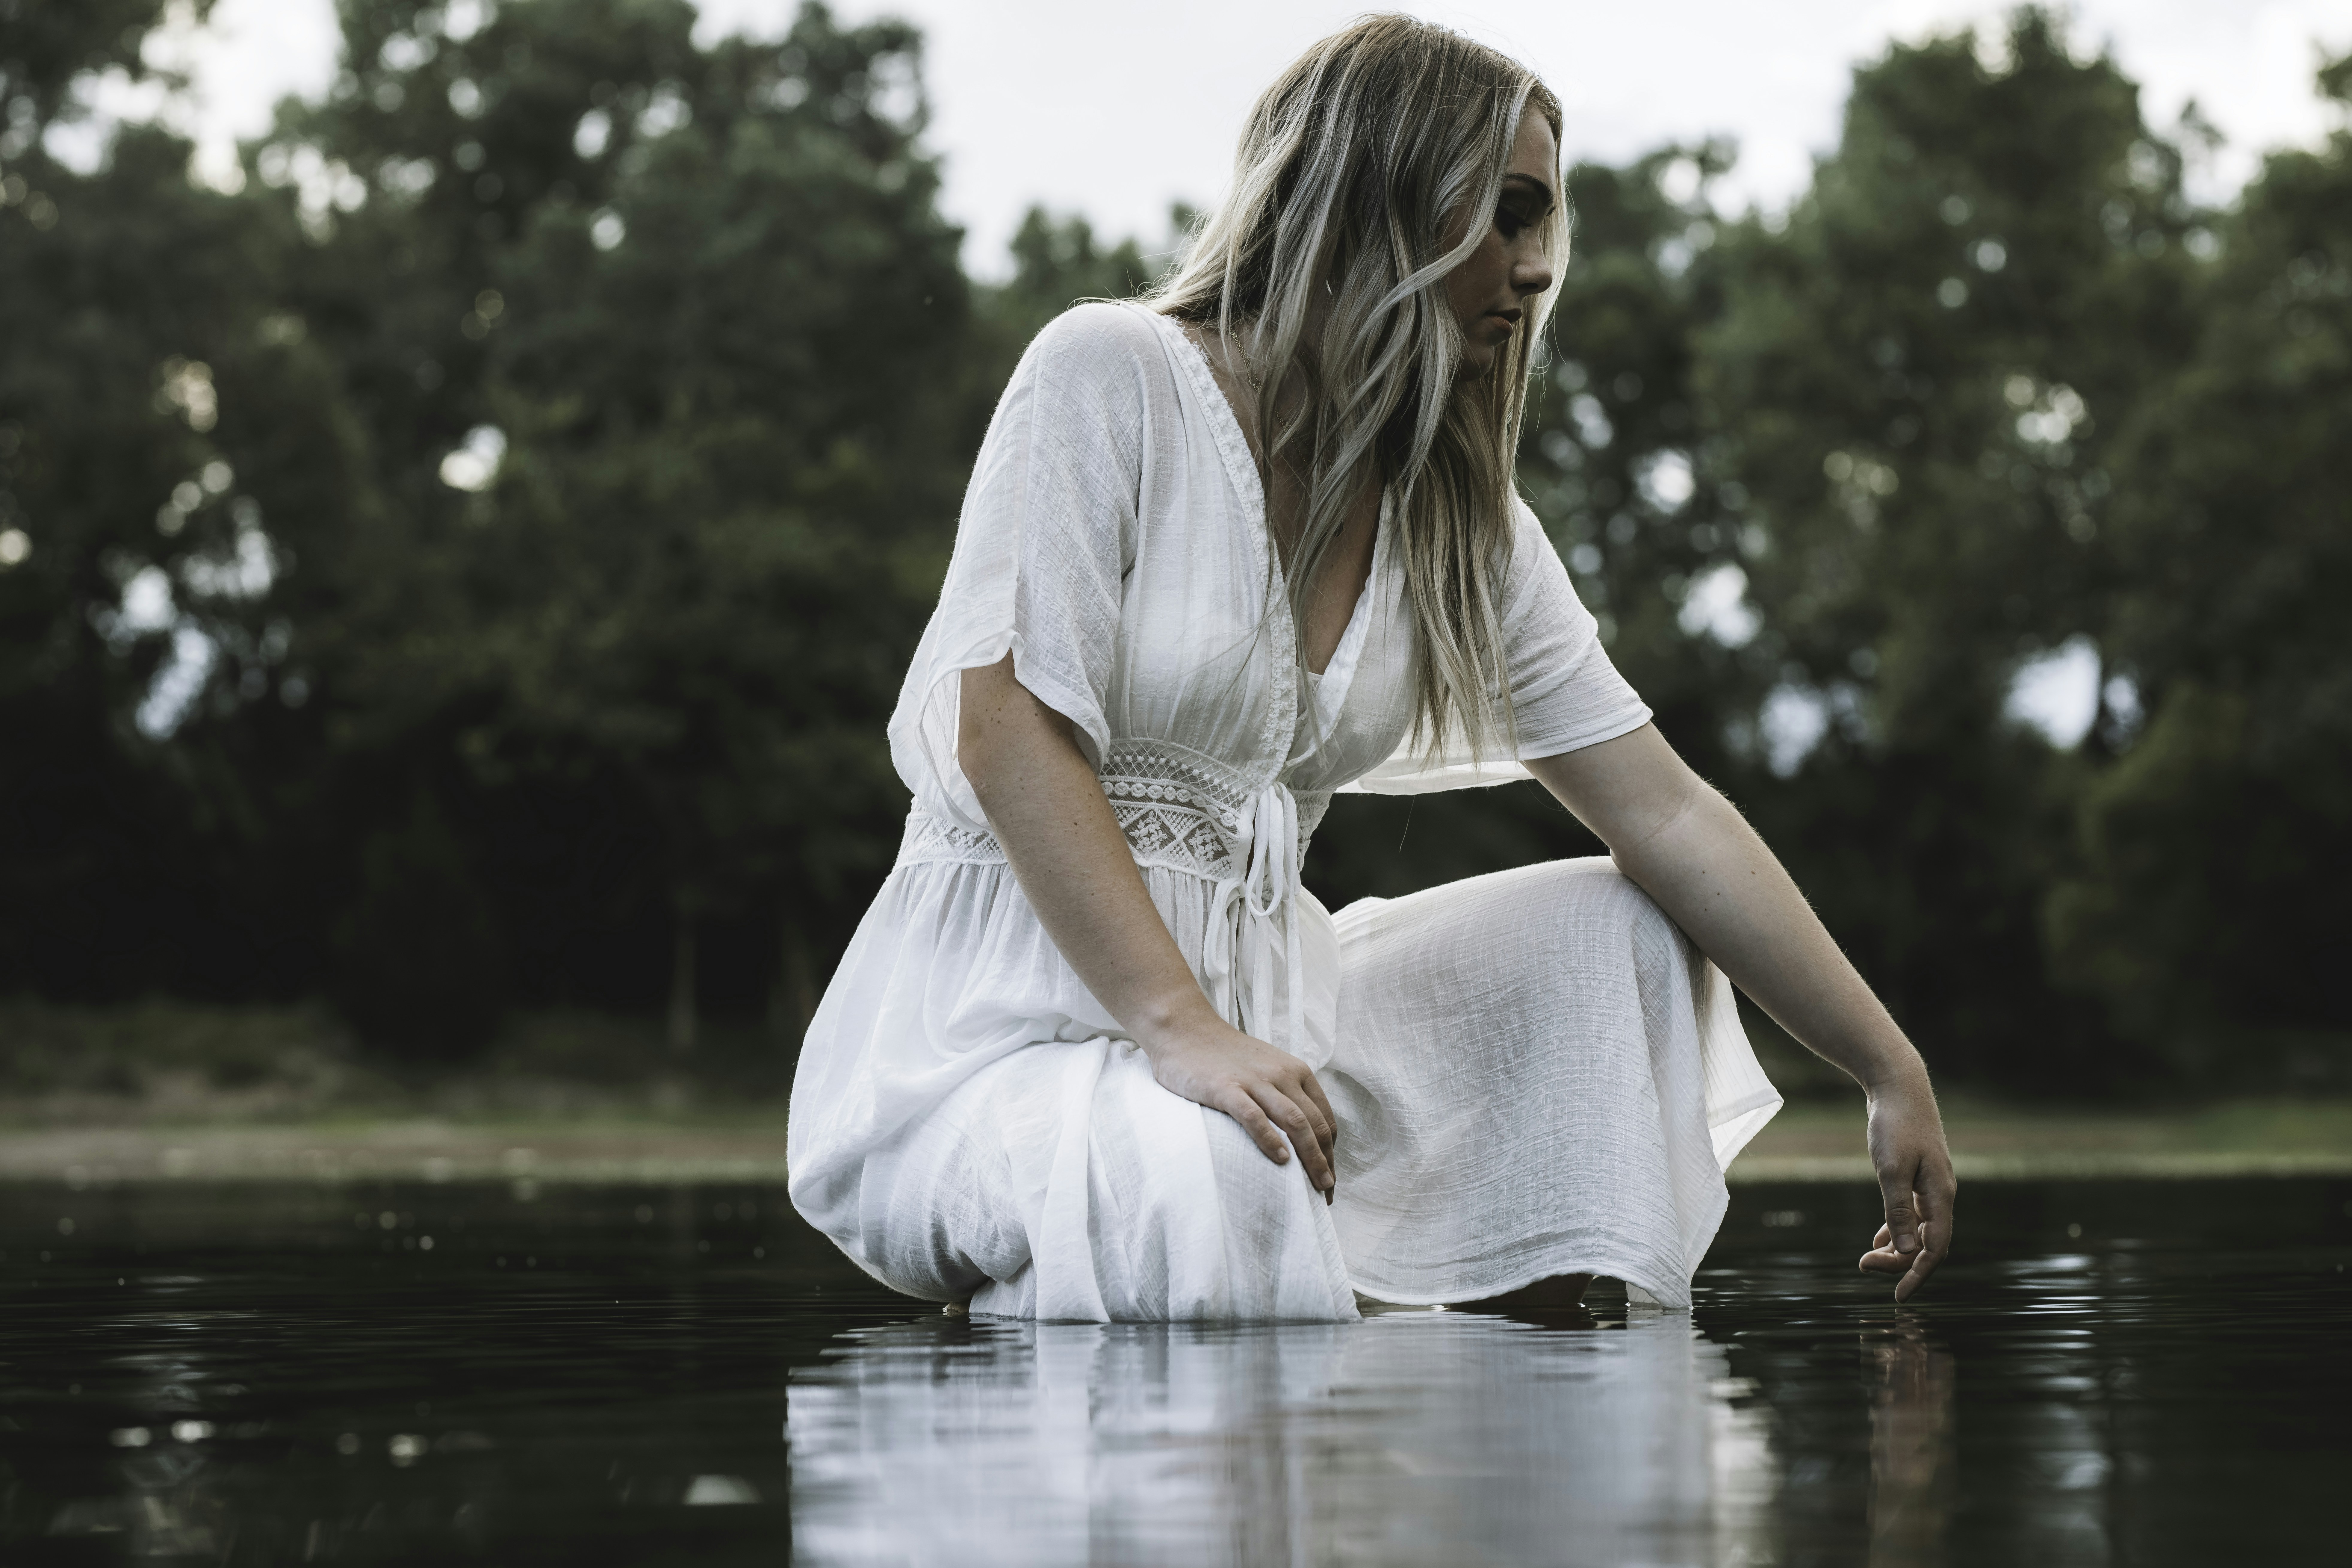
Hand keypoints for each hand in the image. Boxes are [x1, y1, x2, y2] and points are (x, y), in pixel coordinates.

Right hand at [1136, 1011, 1337, 1201]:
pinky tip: (1281, 1160)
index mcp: (1295, 1071)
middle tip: (1327, 1191)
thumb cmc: (1224, 1056)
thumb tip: (1299, 1133)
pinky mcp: (1226, 1089)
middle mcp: (1281, 1074)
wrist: (1185, 1029)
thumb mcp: (1266, 1068)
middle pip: (1315, 1124)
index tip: (1329, 1176)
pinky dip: (1271, 1140)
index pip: (1324, 1118)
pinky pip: (1254, 1117)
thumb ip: (1284, 1093)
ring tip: (1316, 1184)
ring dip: (1310, 1157)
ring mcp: (1254, 1081)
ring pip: (1294, 1122)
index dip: (1331, 1151)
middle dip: (1326, 1161)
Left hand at [1857, 1067, 1956, 1301]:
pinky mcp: (1919, 1175)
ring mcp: (1931, 1184)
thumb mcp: (1891, 1170)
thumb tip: (1908, 1252)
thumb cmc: (1895, 1125)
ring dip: (1896, 1247)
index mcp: (1941, 1196)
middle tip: (1865, 1267)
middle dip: (1900, 1262)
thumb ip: (1898, 1211)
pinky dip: (1896, 1228)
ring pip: (1919, 1229)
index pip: (1935, 1249)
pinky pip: (1912, 1213)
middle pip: (1927, 1243)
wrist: (1900, 1086)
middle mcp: (1941, 1194)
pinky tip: (1878, 1239)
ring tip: (1868, 1260)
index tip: (1898, 1297)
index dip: (1917, 1275)